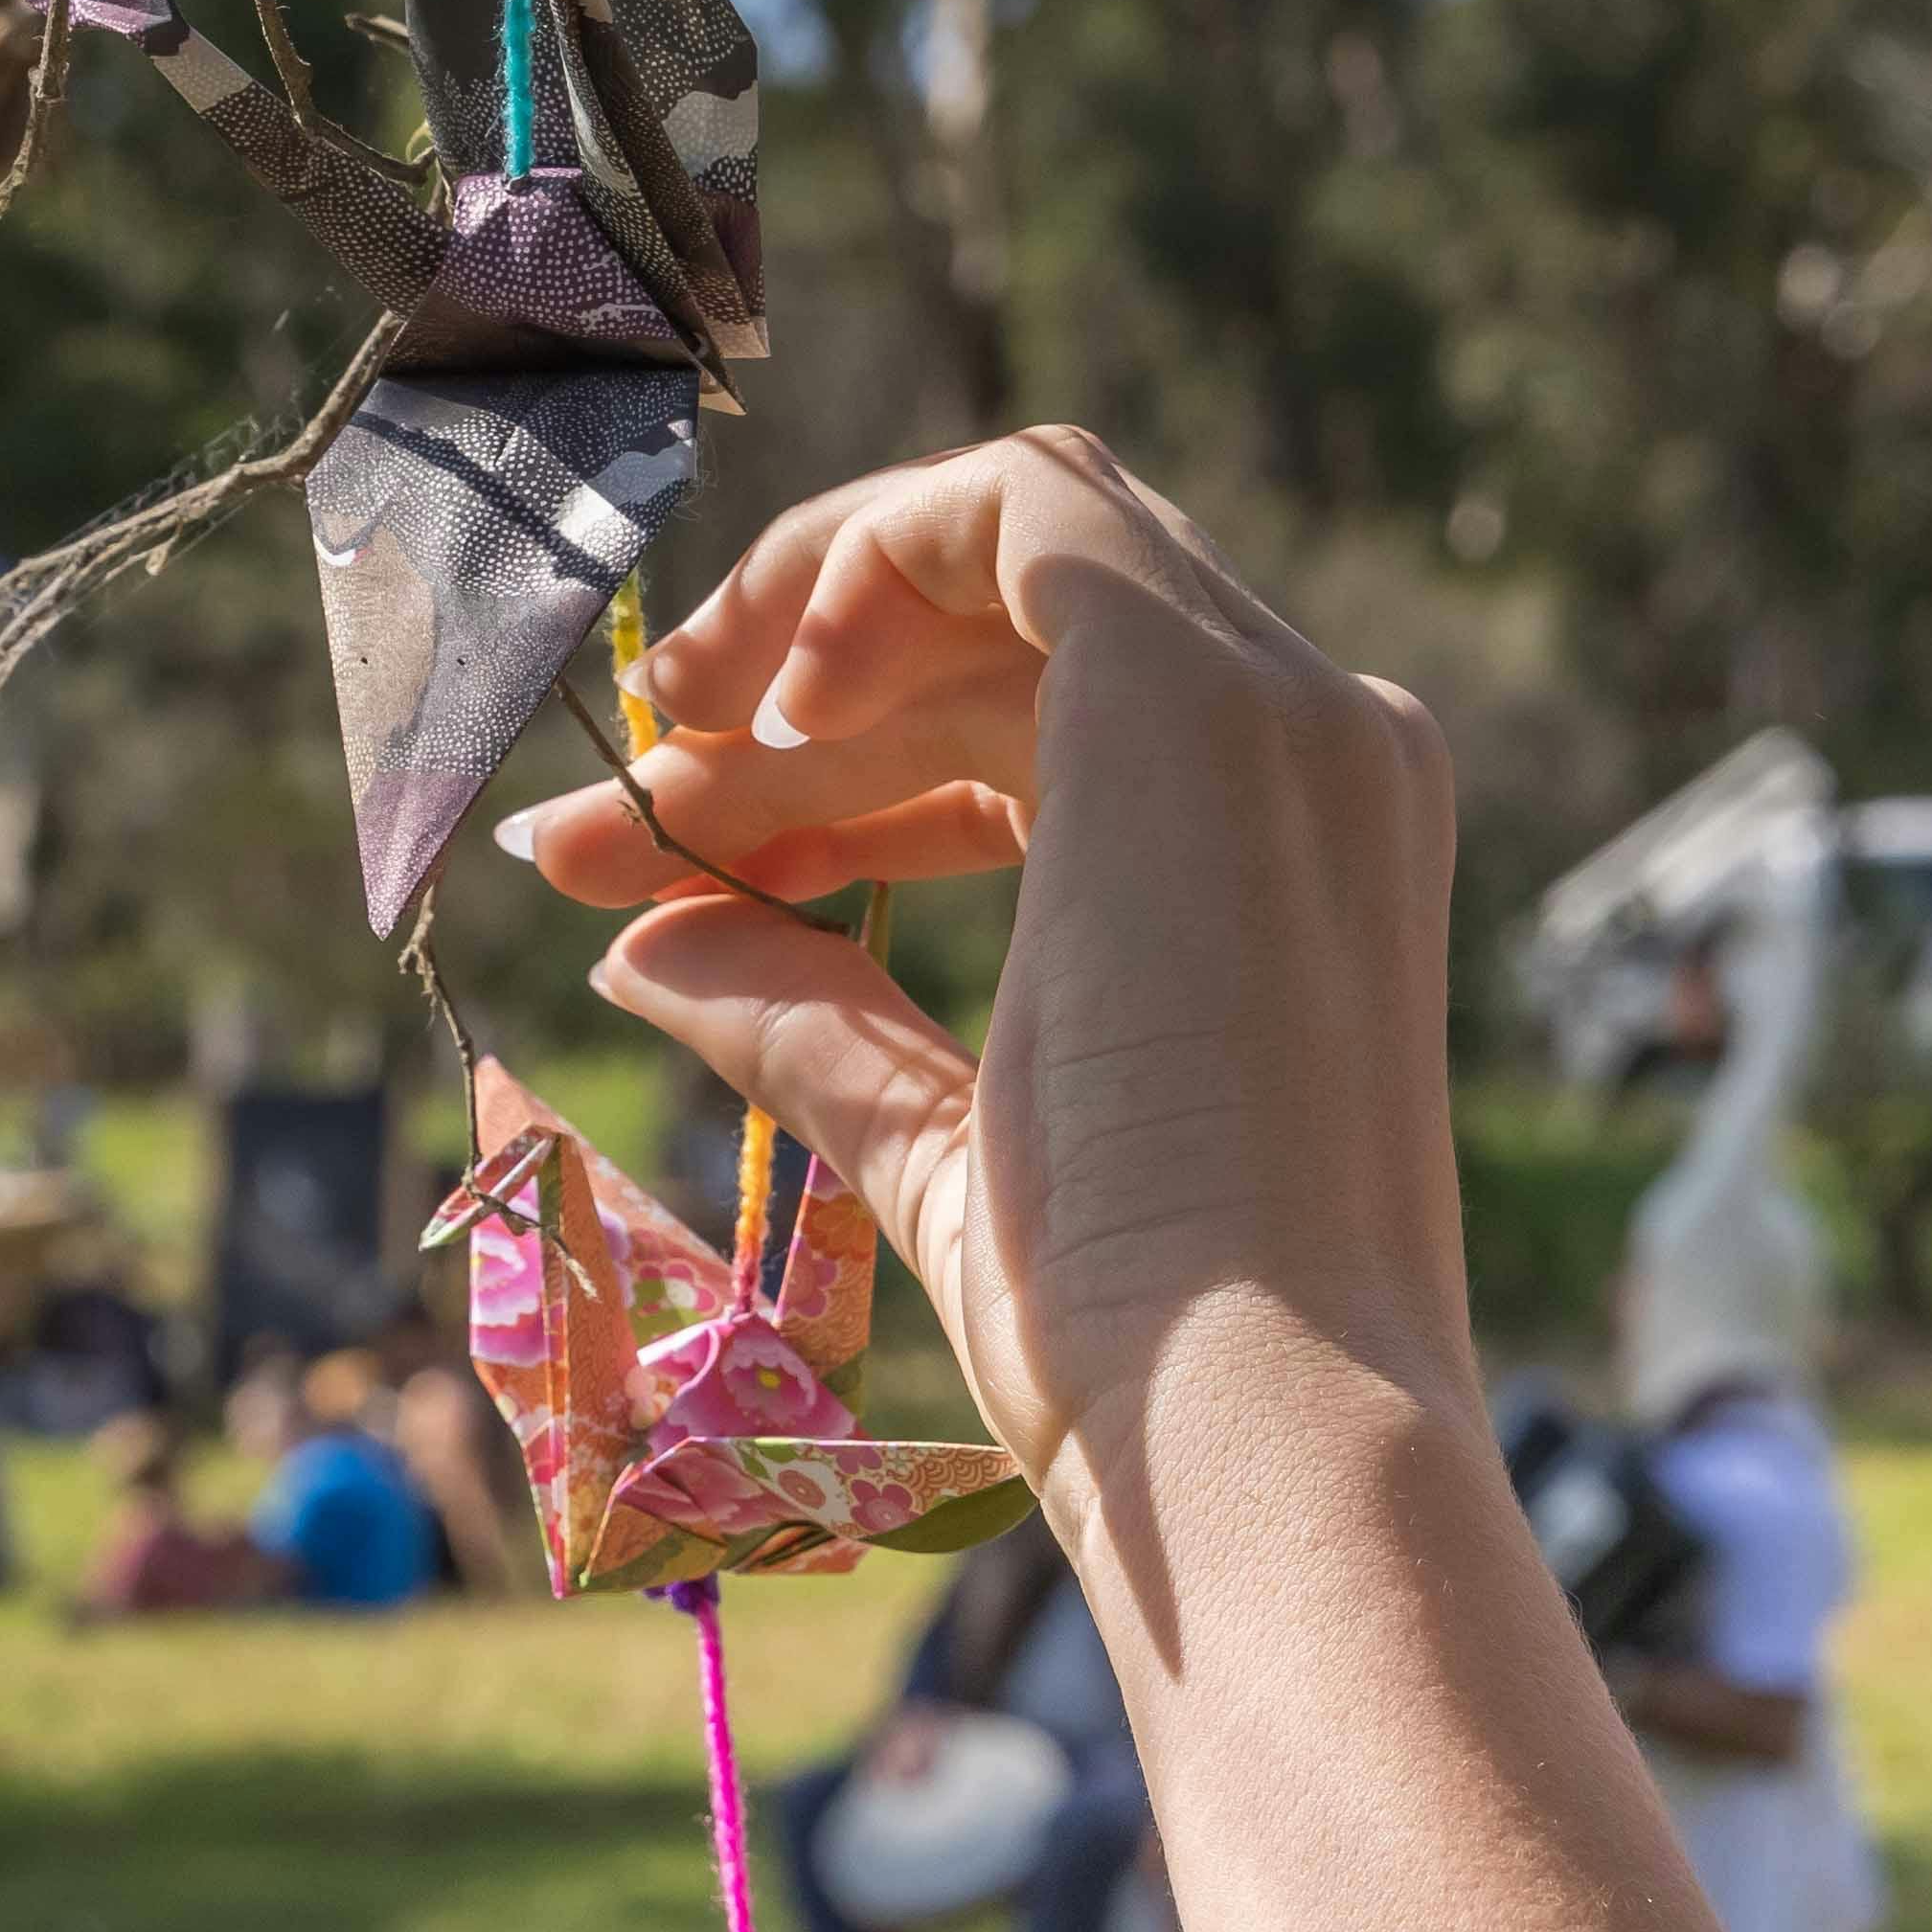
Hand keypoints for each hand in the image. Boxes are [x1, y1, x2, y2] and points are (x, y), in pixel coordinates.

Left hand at [494, 432, 1462, 1499]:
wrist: (1253, 1427)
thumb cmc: (1138, 1348)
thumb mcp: (945, 1143)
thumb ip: (811, 1016)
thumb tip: (641, 944)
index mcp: (1296, 867)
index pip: (1038, 740)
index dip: (829, 785)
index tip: (657, 873)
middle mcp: (1320, 757)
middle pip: (1014, 634)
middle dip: (791, 712)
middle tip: (611, 831)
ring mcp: (1283, 713)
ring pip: (1014, 544)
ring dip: (805, 631)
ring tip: (659, 772)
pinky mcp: (1202, 691)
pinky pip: (1018, 504)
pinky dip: (859, 560)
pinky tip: (755, 709)